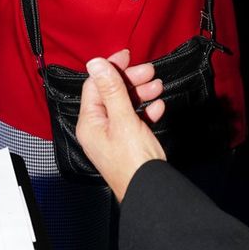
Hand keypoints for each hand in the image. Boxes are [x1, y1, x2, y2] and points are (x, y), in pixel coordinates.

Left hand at [76, 49, 166, 200]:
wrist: (151, 193)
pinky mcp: (128, 143)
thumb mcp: (123, 119)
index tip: (128, 56)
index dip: (111, 68)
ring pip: (125, 105)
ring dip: (141, 93)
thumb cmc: (134, 163)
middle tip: (149, 71)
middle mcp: (98, 129)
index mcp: (89, 123)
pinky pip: (135, 119)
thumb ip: (112, 90)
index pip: (95, 85)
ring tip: (158, 87)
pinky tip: (158, 108)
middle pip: (111, 93)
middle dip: (131, 80)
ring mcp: (113, 136)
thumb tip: (96, 64)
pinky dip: (147, 111)